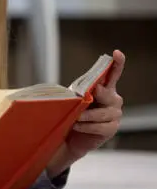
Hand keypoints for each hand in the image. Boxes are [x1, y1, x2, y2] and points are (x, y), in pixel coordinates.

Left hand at [47, 50, 125, 176]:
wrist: (71, 135)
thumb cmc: (72, 112)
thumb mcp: (74, 98)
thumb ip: (81, 91)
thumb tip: (84, 91)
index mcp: (105, 88)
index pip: (113, 74)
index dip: (117, 63)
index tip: (117, 53)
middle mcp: (113, 99)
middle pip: (108, 94)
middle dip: (98, 95)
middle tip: (87, 97)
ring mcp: (115, 114)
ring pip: (102, 113)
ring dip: (86, 115)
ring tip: (74, 117)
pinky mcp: (111, 129)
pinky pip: (99, 126)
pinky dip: (86, 126)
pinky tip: (76, 125)